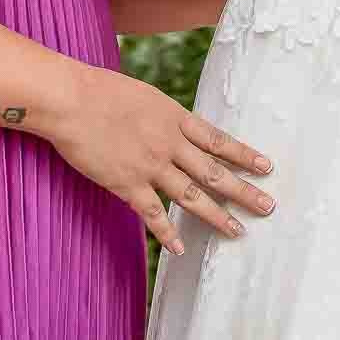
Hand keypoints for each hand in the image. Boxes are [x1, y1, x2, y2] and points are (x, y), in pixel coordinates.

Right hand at [47, 66, 275, 255]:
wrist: (71, 100)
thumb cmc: (101, 91)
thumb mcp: (145, 96)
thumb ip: (164, 116)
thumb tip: (176, 127)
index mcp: (176, 117)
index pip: (219, 140)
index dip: (244, 155)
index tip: (267, 167)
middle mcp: (170, 143)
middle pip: (214, 172)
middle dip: (244, 191)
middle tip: (268, 207)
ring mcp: (150, 165)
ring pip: (192, 196)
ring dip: (217, 216)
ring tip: (237, 231)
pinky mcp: (127, 183)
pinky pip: (153, 214)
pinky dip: (167, 233)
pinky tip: (180, 248)